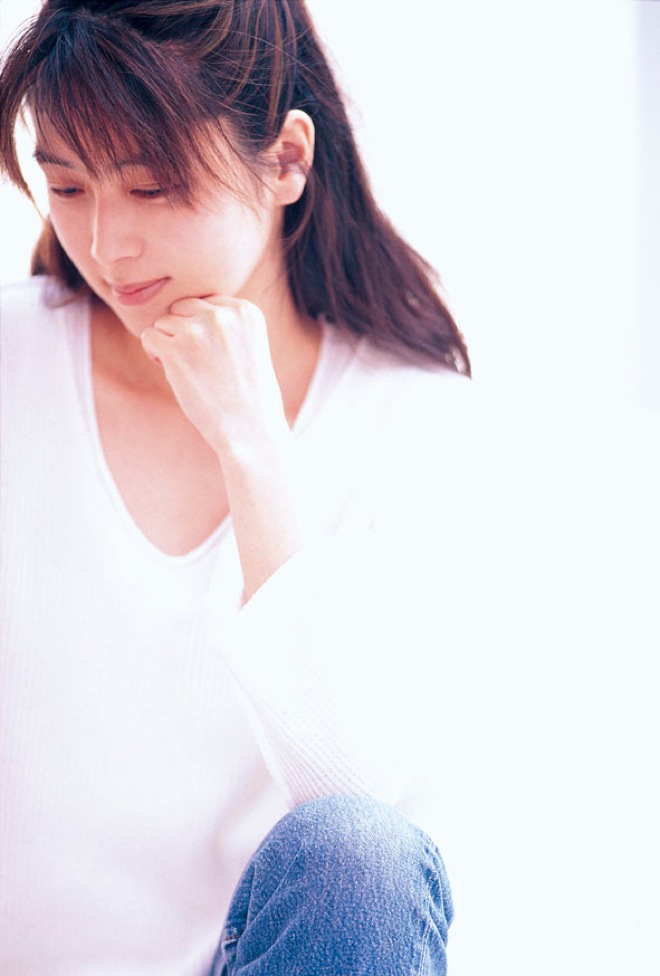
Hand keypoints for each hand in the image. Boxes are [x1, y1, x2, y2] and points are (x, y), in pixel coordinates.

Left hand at [141, 296, 288, 457]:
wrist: (250, 430)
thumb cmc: (251, 396)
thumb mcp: (251, 347)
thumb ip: (228, 325)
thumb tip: (189, 313)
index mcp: (246, 311)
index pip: (206, 303)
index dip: (203, 329)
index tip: (215, 355)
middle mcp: (221, 315)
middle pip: (182, 308)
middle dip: (183, 332)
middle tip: (197, 363)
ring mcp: (197, 331)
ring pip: (163, 322)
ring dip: (169, 345)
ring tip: (190, 371)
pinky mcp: (175, 351)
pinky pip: (148, 337)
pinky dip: (155, 355)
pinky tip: (174, 374)